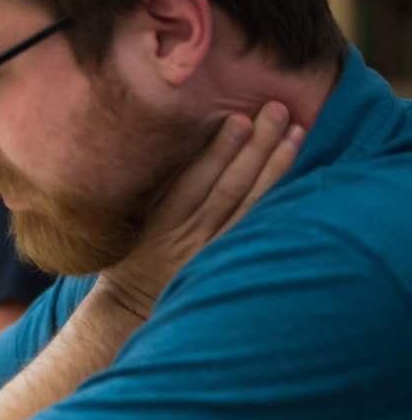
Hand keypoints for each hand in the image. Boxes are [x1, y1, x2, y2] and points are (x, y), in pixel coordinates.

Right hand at [100, 101, 302, 320]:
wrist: (129, 308)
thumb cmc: (126, 256)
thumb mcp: (123, 223)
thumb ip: (146, 190)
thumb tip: (162, 142)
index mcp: (158, 223)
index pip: (193, 182)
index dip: (218, 152)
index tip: (239, 119)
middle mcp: (187, 237)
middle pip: (227, 188)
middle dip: (255, 148)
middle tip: (276, 111)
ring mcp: (210, 252)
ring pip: (248, 206)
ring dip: (274, 168)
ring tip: (296, 132)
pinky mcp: (226, 263)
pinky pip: (255, 230)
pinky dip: (277, 203)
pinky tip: (296, 177)